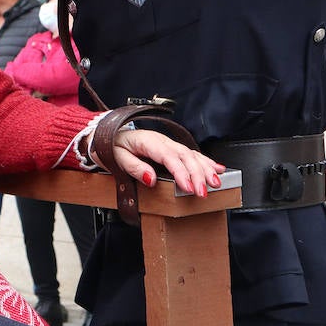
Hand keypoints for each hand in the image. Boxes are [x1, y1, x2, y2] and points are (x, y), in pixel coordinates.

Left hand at [109, 129, 225, 197]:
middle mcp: (161, 141)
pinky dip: (206, 161)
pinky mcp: (171, 148)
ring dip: (206, 169)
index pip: (168, 157)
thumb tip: (151, 179)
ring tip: (216, 183)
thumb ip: (134, 167)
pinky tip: (218, 169)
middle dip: (197, 175)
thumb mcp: (116, 157)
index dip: (180, 172)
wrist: (107, 133)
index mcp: (148, 141)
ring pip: (192, 155)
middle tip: (203, 192)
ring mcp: (168, 144)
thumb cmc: (111, 145)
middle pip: (184, 156)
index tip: (188, 187)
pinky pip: (191, 154)